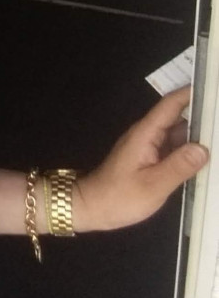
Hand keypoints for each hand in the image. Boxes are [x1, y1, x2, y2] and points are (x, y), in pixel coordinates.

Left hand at [74, 87, 208, 232]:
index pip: (172, 104)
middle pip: (179, 117)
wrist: (92, 208)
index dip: (193, 93)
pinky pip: (174, 149)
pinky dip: (190, 151)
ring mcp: (149, 148)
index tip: (215, 89)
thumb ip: (179, 166)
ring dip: (199, 135)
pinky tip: (207, 158)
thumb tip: (204, 148)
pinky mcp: (151, 160)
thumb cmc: (119, 197)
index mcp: (146, 133)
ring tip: (218, 136)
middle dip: (203, 115)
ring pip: (179, 135)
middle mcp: (148, 135)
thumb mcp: (153, 185)